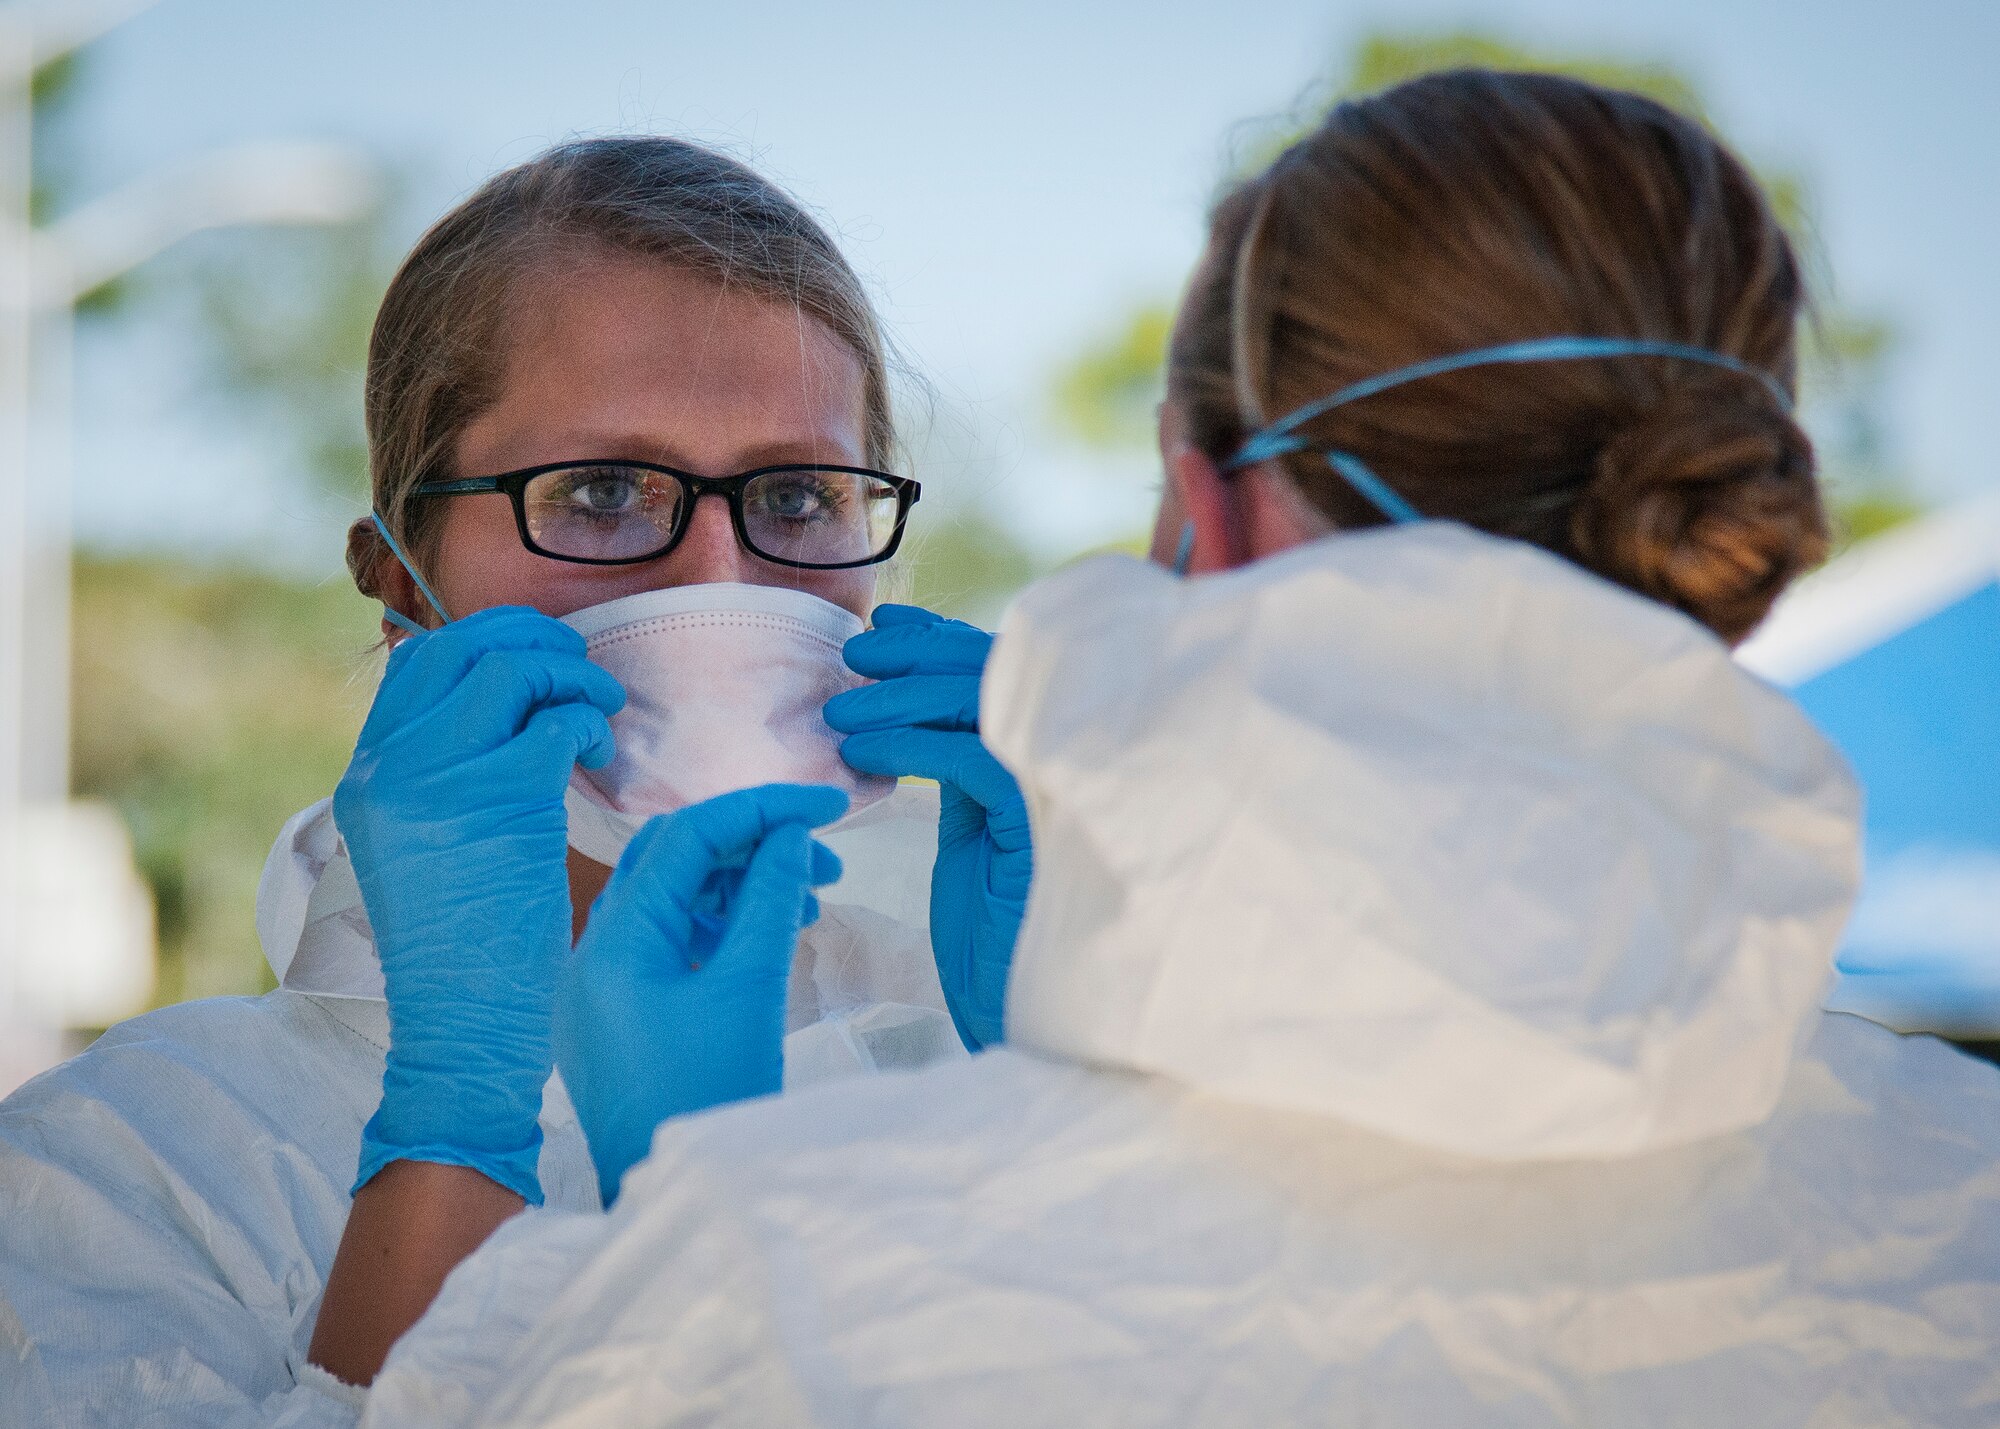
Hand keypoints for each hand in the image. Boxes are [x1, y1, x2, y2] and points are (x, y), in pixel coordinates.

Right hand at [334, 606, 623, 1204]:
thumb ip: (442, 775)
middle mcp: (390, 767)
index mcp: (366, 775)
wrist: (463, 1022)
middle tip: (581, 671)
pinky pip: (557, 720)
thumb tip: (499, 706)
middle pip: (465, 647)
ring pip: (514, 670)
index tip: (535, 658)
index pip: (417, 661)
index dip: (485, 640)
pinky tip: (599, 758)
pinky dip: (590, 725)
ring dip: (574, 679)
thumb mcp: (426, 844)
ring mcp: (438, 778)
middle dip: (537, 641)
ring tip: (601, 717)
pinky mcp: (498, 798)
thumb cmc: (466, 944)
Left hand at [555, 783, 848, 1204]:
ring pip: (673, 899)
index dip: (763, 808)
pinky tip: (771, 933)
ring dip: (740, 885)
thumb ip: (771, 900)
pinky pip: (668, 942)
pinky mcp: (618, 1013)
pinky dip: (721, 926)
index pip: (688, 835)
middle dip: (751, 844)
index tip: (831, 805)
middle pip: (673, 858)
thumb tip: (794, 835)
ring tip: (809, 899)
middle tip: (825, 856)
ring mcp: (600, 984)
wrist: (665, 1191)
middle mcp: (593, 950)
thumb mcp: (750, 989)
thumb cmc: (709, 1095)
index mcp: (614, 938)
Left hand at [825, 604, 1029, 1051]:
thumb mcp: (968, 832)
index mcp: (1042, 759)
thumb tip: (908, 705)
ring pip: (982, 707)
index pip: (997, 673)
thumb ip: (955, 767)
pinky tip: (863, 756)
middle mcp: (1059, 764)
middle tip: (855, 653)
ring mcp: (1056, 791)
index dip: (941, 640)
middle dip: (921, 654)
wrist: (1011, 1009)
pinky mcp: (1041, 828)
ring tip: (839, 712)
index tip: (884, 627)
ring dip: (902, 699)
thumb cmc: (988, 933)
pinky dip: (913, 747)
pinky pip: (973, 762)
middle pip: (995, 673)